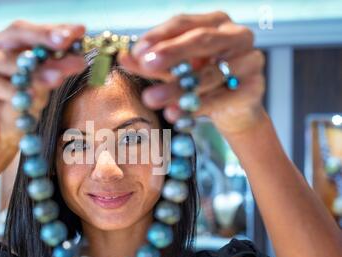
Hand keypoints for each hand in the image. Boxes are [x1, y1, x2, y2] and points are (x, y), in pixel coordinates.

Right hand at [0, 21, 85, 161]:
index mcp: (15, 43)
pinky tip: (22, 96)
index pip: (37, 32)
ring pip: (5, 57)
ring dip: (31, 68)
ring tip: (56, 77)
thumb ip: (53, 75)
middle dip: (45, 37)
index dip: (58, 30)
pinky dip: (5, 88)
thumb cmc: (18, 114)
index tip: (80, 31)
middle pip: (19, 33)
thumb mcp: (41, 93)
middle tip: (66, 41)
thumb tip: (76, 60)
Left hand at [118, 12, 265, 136]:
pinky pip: (221, 96)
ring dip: (178, 87)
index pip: (183, 22)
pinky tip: (175, 113)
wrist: (234, 108)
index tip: (136, 52)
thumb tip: (123, 57)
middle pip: (201, 39)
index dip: (159, 36)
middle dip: (172, 53)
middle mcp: (235, 35)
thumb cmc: (200, 80)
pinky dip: (196, 106)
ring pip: (210, 73)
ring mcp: (249, 59)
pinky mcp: (254, 86)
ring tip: (152, 99)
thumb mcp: (172, 70)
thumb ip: (150, 63)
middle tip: (147, 64)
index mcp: (213, 22)